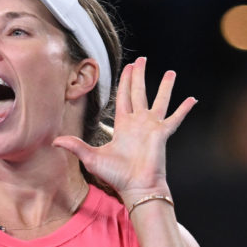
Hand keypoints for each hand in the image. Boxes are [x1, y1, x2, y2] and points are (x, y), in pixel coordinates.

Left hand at [53, 57, 195, 202]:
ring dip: (165, 87)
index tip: (128, 68)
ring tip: (170, 72)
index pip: (124, 97)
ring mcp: (152, 127)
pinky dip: (184, 109)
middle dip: (140, 75)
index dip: (125, 81)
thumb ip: (75, 146)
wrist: (136, 187)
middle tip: (142, 59)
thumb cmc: (116, 175)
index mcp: (123, 125)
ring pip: (160, 100)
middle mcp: (138, 122)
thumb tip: (54, 141)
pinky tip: (192, 99)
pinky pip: (175, 118)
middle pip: (139, 92)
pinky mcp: (162, 134)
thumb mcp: (91, 158)